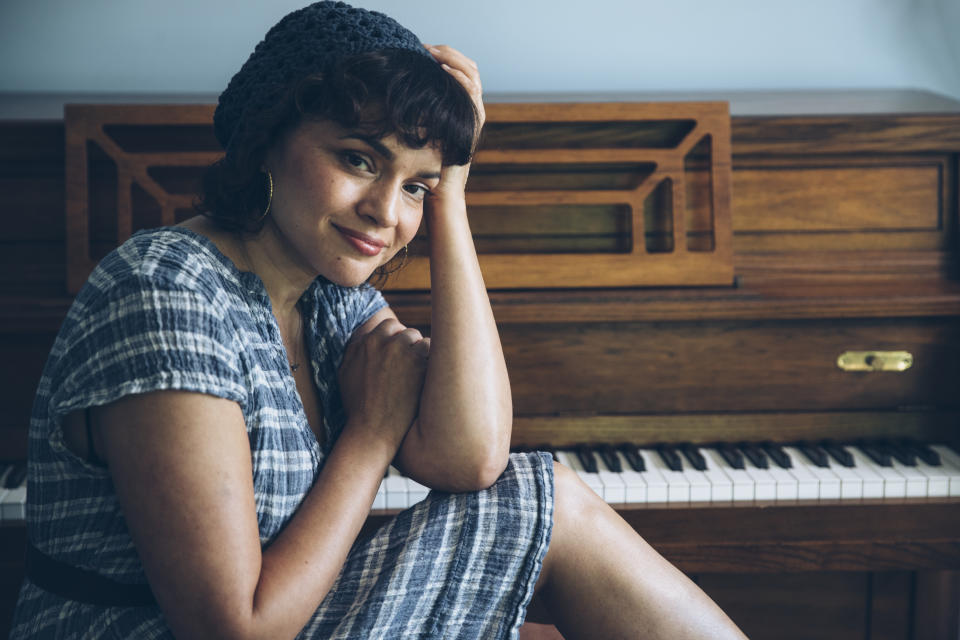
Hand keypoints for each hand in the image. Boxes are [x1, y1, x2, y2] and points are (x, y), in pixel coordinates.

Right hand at [338, 318, 429, 456]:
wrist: (372, 432)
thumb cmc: (358, 409)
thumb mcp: (345, 376)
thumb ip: (353, 353)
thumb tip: (363, 340)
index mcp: (362, 344)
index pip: (385, 327)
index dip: (394, 340)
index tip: (398, 353)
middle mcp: (380, 342)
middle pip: (403, 330)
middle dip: (408, 343)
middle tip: (411, 362)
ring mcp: (399, 350)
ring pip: (418, 338)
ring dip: (420, 352)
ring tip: (419, 372)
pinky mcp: (417, 361)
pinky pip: (431, 349)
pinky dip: (432, 361)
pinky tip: (428, 376)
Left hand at [424, 44, 484, 195]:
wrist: (439, 192)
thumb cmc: (423, 167)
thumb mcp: (418, 131)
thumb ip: (417, 113)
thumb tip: (396, 91)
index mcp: (460, 109)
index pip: (461, 72)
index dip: (445, 56)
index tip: (422, 50)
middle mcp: (470, 110)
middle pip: (469, 69)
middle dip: (449, 53)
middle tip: (427, 48)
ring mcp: (474, 117)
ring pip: (472, 76)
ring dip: (453, 60)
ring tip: (434, 53)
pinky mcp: (473, 125)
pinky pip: (472, 94)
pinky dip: (460, 77)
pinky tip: (444, 69)